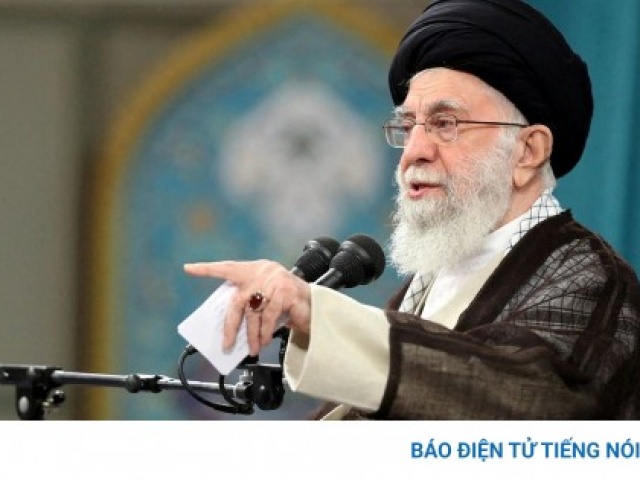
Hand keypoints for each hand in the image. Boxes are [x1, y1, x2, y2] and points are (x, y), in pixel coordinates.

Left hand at [183, 260, 311, 355]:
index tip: (189, 268)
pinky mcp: (286, 292)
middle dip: (230, 326)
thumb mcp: (266, 298)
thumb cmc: (288, 302)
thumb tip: (230, 326)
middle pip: (238, 300)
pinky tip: (265, 340)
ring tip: (253, 349)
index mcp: (255, 270)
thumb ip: (251, 302)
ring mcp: (275, 281)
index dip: (208, 269)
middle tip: (226, 344)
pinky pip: (268, 316)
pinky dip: (265, 331)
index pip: (228, 268)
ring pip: (253, 312)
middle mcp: (264, 272)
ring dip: (252, 335)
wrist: (318, 305)